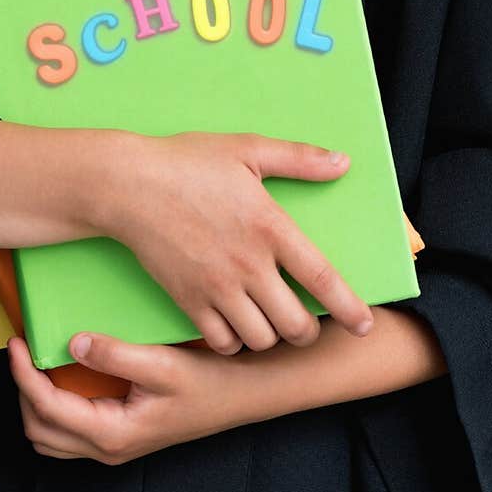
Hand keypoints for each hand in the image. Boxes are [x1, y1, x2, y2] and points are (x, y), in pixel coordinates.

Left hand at [8, 331, 258, 464]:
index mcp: (113, 433)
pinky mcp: (119, 434)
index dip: (23, 375)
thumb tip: (74, 343)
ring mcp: (112, 445)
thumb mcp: (162, 363)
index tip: (16, 343)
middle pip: (39, 428)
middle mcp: (108, 447)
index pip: (47, 408)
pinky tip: (65, 373)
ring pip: (50, 435)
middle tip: (23, 349)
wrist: (240, 394)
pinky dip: (55, 405)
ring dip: (36, 401)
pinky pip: (69, 430)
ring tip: (38, 361)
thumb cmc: (207, 382)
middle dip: (23, 390)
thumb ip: (115, 354)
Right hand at [96, 132, 373, 353]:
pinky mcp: (188, 301)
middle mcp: (248, 264)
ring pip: (261, 339)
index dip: (349, 308)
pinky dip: (235, 342)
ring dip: (272, 336)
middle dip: (308, 331)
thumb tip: (342, 164)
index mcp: (269, 226)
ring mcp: (217, 287)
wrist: (128, 185)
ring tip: (271, 322)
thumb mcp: (246, 149)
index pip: (322, 278)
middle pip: (295, 324)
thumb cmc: (187, 162)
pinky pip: (223, 342)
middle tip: (306, 322)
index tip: (364, 325)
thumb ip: (298, 159)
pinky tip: (236, 324)